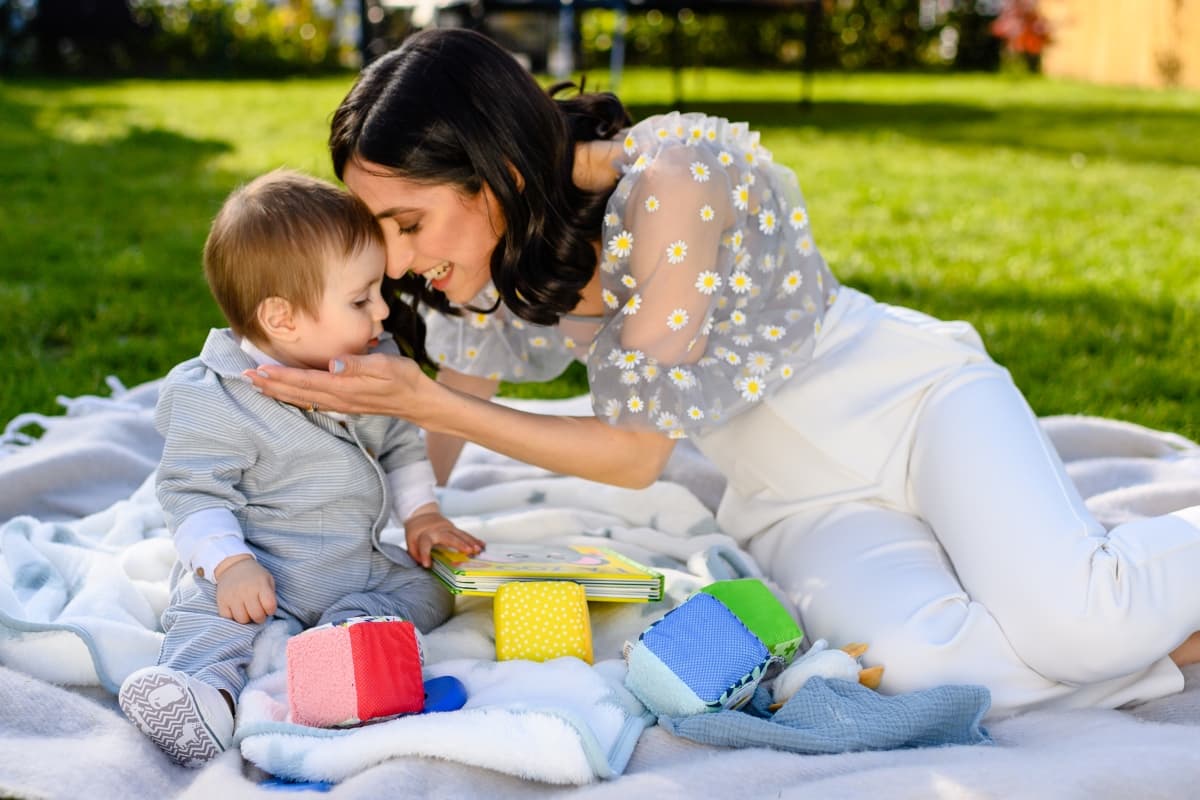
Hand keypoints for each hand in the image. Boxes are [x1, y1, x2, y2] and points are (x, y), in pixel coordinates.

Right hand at [213, 555, 276, 623]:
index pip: (269, 605)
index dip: (271, 610)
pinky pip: (228, 618)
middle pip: (256, 615)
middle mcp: (246, 591)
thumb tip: (269, 612)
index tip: (269, 608)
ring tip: (248, 612)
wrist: (233, 566)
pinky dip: (233, 617)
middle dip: (260, 618)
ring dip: (247, 619)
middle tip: (258, 613)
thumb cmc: (254, 576)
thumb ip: (271, 595)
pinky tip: (237, 611)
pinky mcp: (221, 601)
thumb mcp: (268, 579)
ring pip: (242, 619)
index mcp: (260, 585)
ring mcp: (232, 597)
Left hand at [242, 352, 429, 420]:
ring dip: (277, 392)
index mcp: (345, 387)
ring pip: (301, 399)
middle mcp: (338, 398)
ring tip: (257, 385)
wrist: (418, 400)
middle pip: (297, 393)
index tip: (258, 371)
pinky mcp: (343, 404)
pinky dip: (292, 396)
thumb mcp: (387, 364)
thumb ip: (359, 364)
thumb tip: (335, 363)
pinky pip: (311, 401)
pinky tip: (284, 394)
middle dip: (270, 386)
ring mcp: (340, 404)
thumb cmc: (404, 378)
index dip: (281, 376)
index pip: (306, 381)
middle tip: (244, 378)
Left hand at [404, 510, 484, 567]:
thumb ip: (415, 553)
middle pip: (448, 537)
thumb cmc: (416, 531)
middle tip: (468, 551)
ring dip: (470, 542)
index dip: (425, 554)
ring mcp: (447, 528)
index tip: (427, 564)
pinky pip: (465, 534)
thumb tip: (425, 565)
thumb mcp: (410, 541)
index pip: (424, 543)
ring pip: (460, 534)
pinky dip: (474, 539)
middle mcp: (438, 530)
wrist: (421, 513)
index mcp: (425, 534)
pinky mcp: (454, 528)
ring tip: (478, 549)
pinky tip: (482, 544)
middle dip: (459, 544)